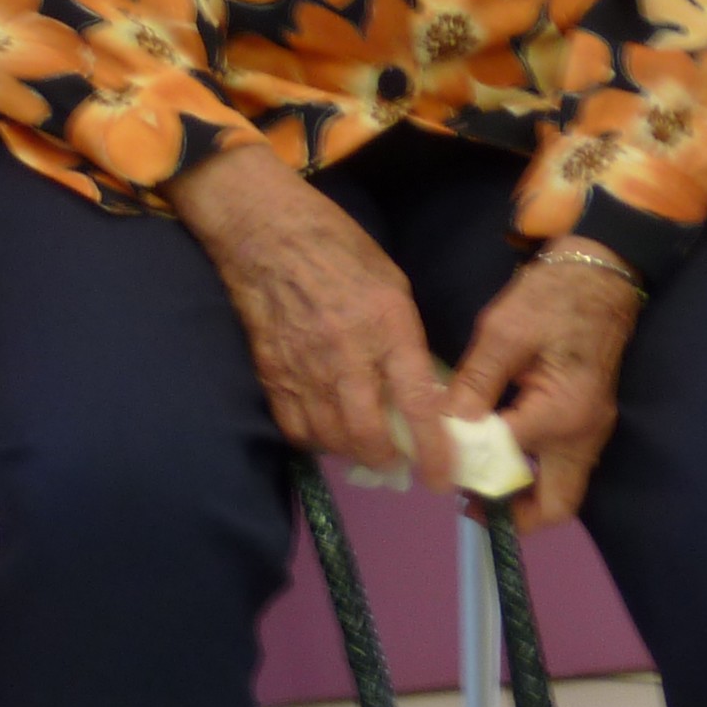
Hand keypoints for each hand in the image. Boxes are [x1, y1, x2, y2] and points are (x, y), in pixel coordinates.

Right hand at [170, 145, 451, 476]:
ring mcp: (302, 365)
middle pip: (367, 435)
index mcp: (386, 327)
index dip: (434, 451)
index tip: (441, 477)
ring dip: (350, 452)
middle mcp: (346, 354)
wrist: (264, 229)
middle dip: (387, 461)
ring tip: (362, 447)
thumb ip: (403, 341)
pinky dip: (312, 438)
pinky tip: (324, 429)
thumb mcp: (392, 286)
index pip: (416, 405)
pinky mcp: (270, 369)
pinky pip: (292, 425)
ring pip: (329, 437)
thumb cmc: (338, 247)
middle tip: (397, 465)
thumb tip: (416, 390)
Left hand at [446, 244, 641, 529]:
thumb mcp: (502, 333)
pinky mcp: (585, 421)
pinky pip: (560, 463)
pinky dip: (531, 470)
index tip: (437, 465)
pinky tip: (494, 454)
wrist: (598, 276)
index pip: (509, 460)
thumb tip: (447, 425)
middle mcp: (584, 435)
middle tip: (469, 506)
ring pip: (560, 487)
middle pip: (556, 504)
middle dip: (514, 515)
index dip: (471, 466)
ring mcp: (590, 431)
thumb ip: (476, 383)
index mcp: (563, 415)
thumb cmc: (551, 300)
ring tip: (473, 482)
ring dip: (521, 494)